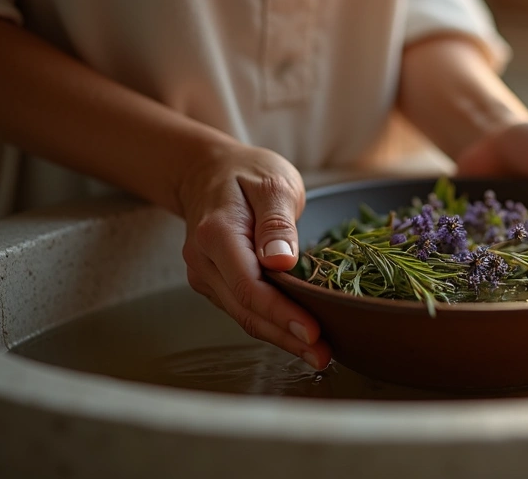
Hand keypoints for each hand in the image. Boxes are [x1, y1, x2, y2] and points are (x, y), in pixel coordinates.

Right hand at [176, 142, 330, 368]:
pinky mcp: (215, 283)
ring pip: (244, 316)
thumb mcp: (273, 184)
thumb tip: (281, 262)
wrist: (208, 172)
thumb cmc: (247, 173)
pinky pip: (243, 309)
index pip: (249, 285)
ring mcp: (205, 275)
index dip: (281, 313)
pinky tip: (297, 336)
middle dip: (286, 336)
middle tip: (323, 356)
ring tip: (318, 354)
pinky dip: (271, 324)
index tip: (312, 331)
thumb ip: (277, 223)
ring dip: (281, 337)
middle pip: (246, 309)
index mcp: (216, 234)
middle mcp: (203, 261)